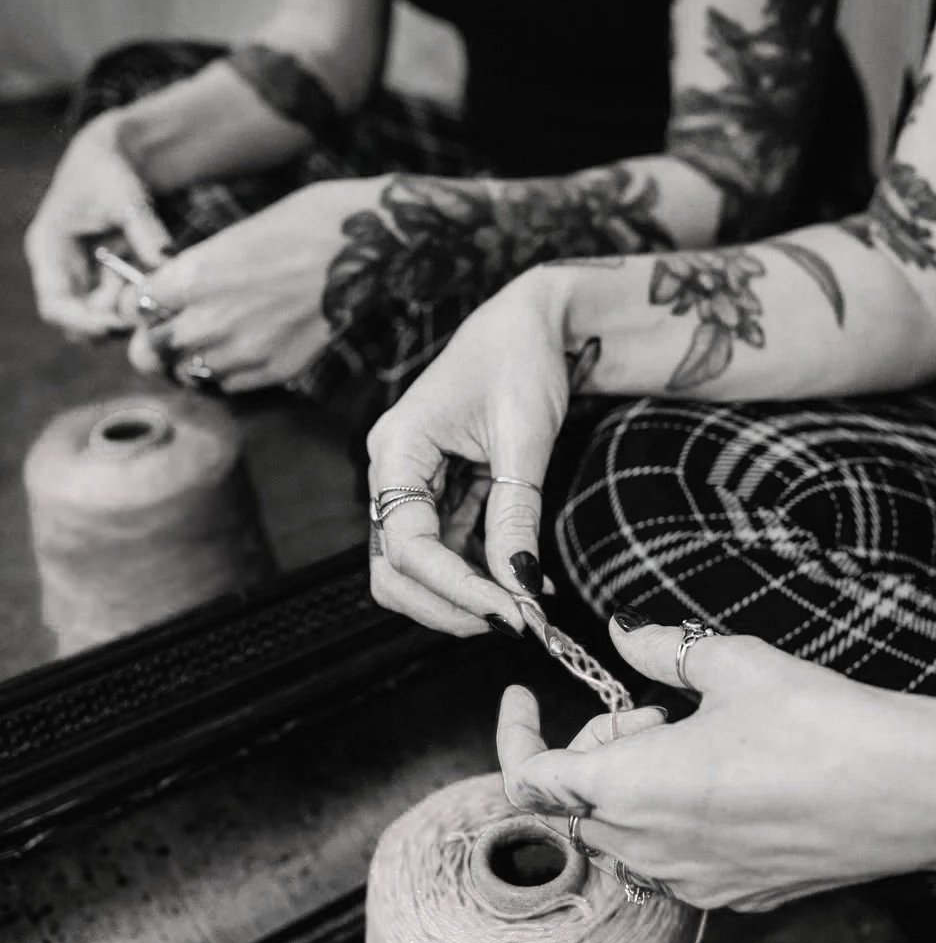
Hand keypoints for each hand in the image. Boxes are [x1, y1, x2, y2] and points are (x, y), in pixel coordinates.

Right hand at [25, 111, 172, 335]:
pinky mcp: (112, 282)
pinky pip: (126, 308)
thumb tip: (166, 261)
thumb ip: (145, 230)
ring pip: (106, 320)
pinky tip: (166, 297)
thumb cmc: (112, 170)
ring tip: (160, 302)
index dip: (83, 323)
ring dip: (133, 318)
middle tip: (149, 318)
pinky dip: (145, 307)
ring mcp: (89, 280)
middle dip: (113, 326)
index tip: (117, 325)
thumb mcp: (126, 195)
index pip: (56, 306)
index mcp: (50, 251)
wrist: (121, 158)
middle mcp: (65, 273)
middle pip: (80, 325)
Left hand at [124, 179, 385, 391]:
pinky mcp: (275, 369)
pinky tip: (241, 351)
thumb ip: (194, 273)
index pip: (134, 308)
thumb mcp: (231, 237)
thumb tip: (170, 292)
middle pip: (150, 353)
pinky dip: (228, 373)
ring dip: (190, 361)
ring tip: (207, 344)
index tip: (149, 303)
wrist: (362, 247)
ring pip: (189, 374)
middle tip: (167, 335)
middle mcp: (209, 320)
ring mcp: (243, 350)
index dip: (138, 307)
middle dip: (154, 343)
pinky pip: (231, 385)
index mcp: (190, 277)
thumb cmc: (299, 224)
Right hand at [367, 270, 568, 636]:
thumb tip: (519, 585)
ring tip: (527, 606)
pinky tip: (523, 581)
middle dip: (448, 606)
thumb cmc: (522, 356)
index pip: (407, 546)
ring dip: (465, 598)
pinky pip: (447, 552)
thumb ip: (514, 513)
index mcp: (397, 448)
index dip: (455, 590)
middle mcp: (392, 471)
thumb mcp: (524, 436)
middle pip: (394, 571)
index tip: (512, 615)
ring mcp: (412, 485)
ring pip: (417, 571)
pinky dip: (480, 576)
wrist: (534, 321)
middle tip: (513, 622)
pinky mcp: (439, 494)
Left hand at [497, 616, 935, 911]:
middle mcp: (647, 846)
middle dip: (594, 749)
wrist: (907, 793)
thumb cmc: (817, 725)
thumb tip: (624, 632)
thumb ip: (660, 649)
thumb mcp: (730, 664)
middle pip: (575, 802)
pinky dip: (669, 819)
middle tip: (653, 711)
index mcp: (628, 787)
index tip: (522, 698)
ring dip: (630, 786)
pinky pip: (669, 858)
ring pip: (620, 833)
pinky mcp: (730, 895)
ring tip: (694, 743)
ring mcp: (689, 880)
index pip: (528, 778)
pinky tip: (724, 783)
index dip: (514, 734)